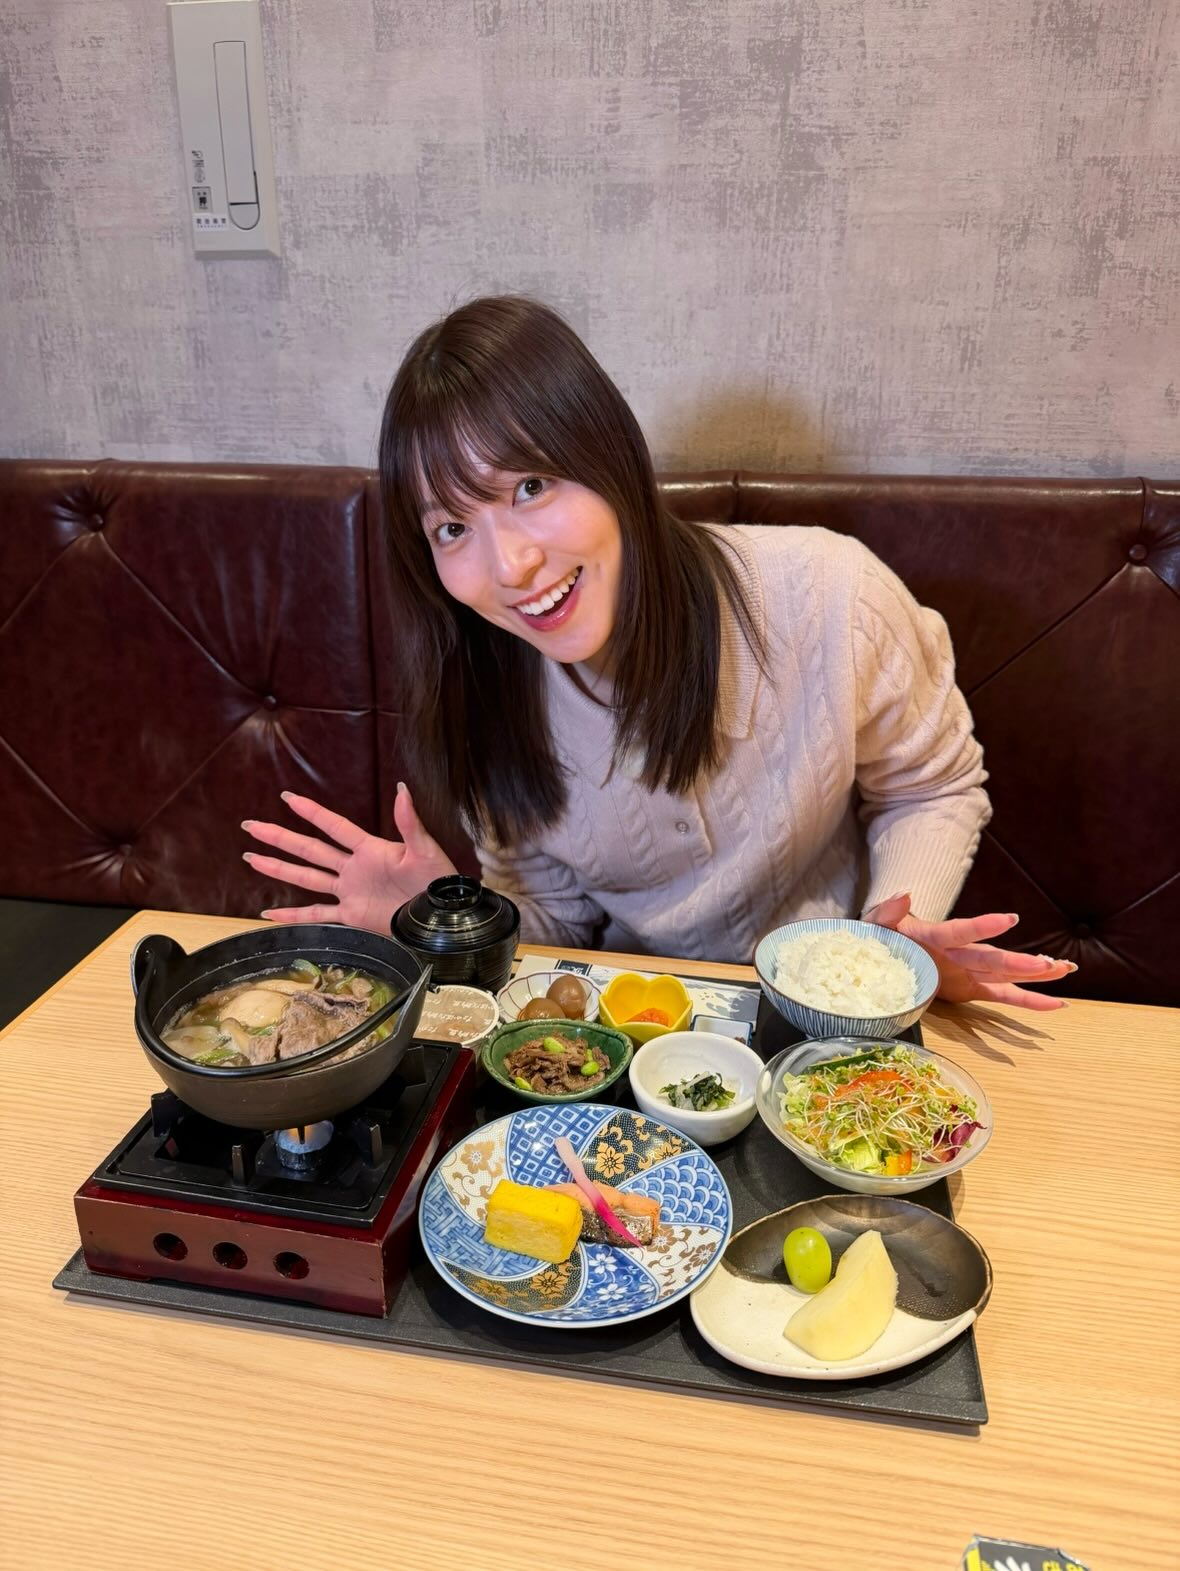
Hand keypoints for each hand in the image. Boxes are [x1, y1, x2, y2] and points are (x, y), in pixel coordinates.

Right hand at [241, 783, 455, 934]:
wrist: (442, 916)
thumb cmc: (438, 881)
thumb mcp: (426, 850)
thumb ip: (410, 822)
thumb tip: (402, 789)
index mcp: (370, 849)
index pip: (334, 826)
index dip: (312, 812)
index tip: (287, 798)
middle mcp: (354, 868)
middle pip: (310, 849)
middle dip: (281, 838)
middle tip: (252, 826)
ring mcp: (350, 892)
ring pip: (306, 878)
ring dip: (279, 869)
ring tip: (252, 859)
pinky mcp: (352, 915)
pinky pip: (316, 915)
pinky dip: (293, 916)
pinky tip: (269, 914)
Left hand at [863, 894, 1075, 1010]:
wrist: (883, 952)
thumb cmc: (882, 936)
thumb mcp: (876, 923)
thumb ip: (887, 911)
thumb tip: (903, 894)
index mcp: (936, 937)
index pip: (962, 931)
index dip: (983, 926)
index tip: (1010, 919)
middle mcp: (959, 953)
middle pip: (993, 958)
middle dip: (1020, 962)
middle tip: (1051, 963)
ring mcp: (969, 971)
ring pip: (1007, 973)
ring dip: (1035, 974)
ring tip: (1065, 970)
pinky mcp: (972, 988)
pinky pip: (1004, 996)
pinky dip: (1029, 1001)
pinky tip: (1056, 1004)